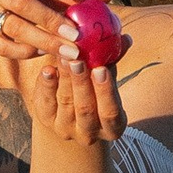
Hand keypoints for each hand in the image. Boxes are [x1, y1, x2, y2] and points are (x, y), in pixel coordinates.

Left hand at [25, 0, 128, 151]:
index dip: (106, 91)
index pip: (110, 111)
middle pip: (85, 109)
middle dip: (81, 83)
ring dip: (64, 79)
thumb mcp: (106, 81)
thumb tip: (127, 38)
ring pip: (65, 103)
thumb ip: (113, 61)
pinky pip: (45, 103)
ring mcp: (65, 129)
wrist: (70, 113)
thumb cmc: (95, 92)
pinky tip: (47, 69)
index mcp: (112, 127)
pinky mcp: (46, 121)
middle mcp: (89, 134)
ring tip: (63, 57)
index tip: (101, 69)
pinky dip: (46, 85)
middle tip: (77, 60)